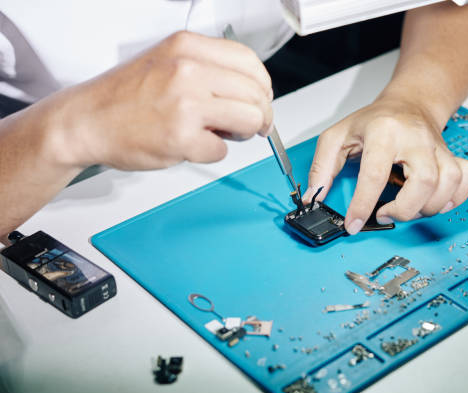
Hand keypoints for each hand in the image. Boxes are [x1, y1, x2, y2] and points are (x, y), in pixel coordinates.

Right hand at [51, 31, 272, 169]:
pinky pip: (222, 149)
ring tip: (220, 133)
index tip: (261, 101)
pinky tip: (191, 145)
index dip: (263, 87)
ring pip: (250, 120)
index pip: (251, 62)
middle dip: (261, 115)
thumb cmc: (125, 96)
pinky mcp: (182, 137)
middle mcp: (189, 70)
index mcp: (187, 46)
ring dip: (242, 133)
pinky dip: (211, 152)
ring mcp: (187, 104)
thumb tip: (250, 90)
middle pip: (257, 94)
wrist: (85, 121)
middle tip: (252, 126)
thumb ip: (208, 68)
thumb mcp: (167, 61)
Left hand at [304, 97, 467, 234]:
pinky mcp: (452, 156)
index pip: (375, 174)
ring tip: (406, 208)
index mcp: (383, 132)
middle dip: (404, 210)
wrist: (407, 104)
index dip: (363, 205)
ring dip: (428, 207)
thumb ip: (321, 167)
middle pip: (424, 181)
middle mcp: (415, 139)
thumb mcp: (337, 137)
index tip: (353, 224)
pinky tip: (435, 202)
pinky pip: (465, 180)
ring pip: (448, 184)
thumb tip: (313, 198)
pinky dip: (455, 198)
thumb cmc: (372, 122)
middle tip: (384, 214)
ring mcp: (437, 148)